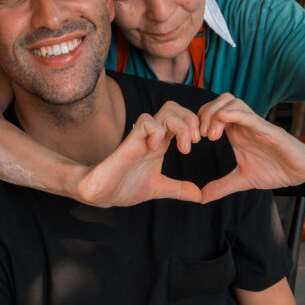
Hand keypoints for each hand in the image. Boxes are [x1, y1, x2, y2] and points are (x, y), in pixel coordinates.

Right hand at [77, 103, 201, 206]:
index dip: (195, 125)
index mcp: (160, 143)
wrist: (101, 194)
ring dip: (181, 127)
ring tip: (184, 149)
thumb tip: (200, 196)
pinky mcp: (130, 142)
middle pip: (175, 107)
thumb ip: (179, 189)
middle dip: (191, 120)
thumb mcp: (159, 188)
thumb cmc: (125, 187)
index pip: (181, 118)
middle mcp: (152, 136)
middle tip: (196, 142)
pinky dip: (158, 132)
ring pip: (166, 111)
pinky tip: (157, 149)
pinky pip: (146, 122)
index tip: (202, 143)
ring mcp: (141, 137)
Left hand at [197, 94, 304, 201]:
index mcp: (236, 133)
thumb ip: (222, 186)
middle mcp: (244, 125)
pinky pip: (251, 117)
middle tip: (200, 136)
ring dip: (217, 114)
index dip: (200, 121)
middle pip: (220, 102)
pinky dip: (236, 114)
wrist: (301, 171)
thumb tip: (201, 197)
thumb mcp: (243, 180)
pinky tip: (223, 118)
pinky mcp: (270, 131)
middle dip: (205, 114)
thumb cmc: (275, 170)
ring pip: (233, 103)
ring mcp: (257, 126)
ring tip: (212, 135)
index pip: (213, 114)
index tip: (194, 140)